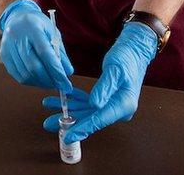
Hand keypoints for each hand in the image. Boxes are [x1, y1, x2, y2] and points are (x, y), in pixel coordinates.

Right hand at [0, 0, 73, 90]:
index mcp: (32, 27)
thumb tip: (67, 72)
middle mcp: (17, 36)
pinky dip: (31, 81)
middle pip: (33, 66)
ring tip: (51, 83)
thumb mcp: (52, 32)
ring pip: (25, 74)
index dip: (56, 70)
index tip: (66, 83)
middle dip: (49, 80)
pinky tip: (39, 80)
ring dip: (40, 83)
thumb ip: (60, 52)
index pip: (44, 53)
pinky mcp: (4, 54)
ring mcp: (8, 46)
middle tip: (60, 85)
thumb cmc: (38, 24)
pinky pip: (18, 75)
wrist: (16, 17)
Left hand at [41, 23, 156, 142]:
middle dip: (69, 122)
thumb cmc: (128, 57)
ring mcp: (113, 104)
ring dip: (68, 109)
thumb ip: (104, 88)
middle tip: (48, 123)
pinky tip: (62, 97)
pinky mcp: (107, 98)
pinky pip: (89, 102)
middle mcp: (119, 108)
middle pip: (91, 119)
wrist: (136, 48)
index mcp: (124, 104)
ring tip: (48, 104)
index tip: (67, 136)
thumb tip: (94, 105)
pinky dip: (76, 99)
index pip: (99, 119)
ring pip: (87, 111)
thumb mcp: (115, 70)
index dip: (82, 128)